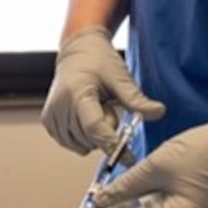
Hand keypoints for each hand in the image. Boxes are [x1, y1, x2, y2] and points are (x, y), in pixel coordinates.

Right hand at [41, 27, 164, 157]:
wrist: (78, 50)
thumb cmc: (99, 60)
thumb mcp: (120, 78)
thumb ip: (137, 99)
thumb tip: (159, 112)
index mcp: (77, 93)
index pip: (95, 129)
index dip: (113, 145)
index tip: (129, 157)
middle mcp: (59, 107)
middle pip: (91, 139)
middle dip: (107, 131)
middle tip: (109, 107)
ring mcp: (51, 116)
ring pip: (82, 145)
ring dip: (95, 135)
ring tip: (96, 108)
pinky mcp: (48, 122)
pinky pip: (72, 143)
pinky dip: (84, 136)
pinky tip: (86, 115)